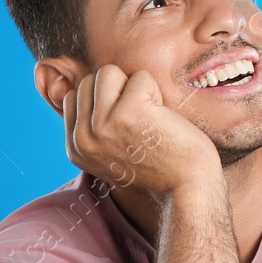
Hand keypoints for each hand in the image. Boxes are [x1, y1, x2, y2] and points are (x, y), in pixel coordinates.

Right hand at [62, 65, 223, 200]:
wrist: (187, 190)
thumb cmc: (157, 166)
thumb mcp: (109, 153)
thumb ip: (91, 126)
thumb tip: (80, 87)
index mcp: (75, 148)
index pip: (74, 96)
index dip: (105, 100)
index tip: (127, 126)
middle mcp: (83, 138)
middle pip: (90, 81)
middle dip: (119, 91)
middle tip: (141, 122)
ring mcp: (103, 125)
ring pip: (108, 73)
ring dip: (135, 87)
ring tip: (149, 116)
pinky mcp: (129, 112)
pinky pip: (139, 77)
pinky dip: (156, 91)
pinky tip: (162, 118)